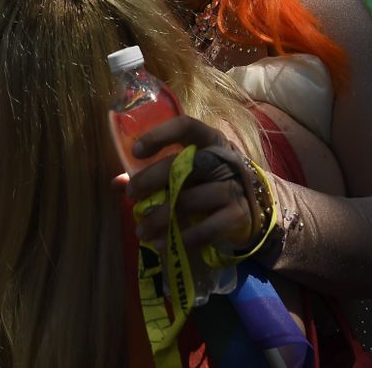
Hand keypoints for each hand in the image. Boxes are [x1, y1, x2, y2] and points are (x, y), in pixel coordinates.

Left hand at [125, 117, 257, 251]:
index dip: (160, 135)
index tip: (136, 152)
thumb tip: (116, 182)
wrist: (254, 211)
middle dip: (153, 179)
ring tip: (141, 230)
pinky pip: (207, 228)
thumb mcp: (188, 172)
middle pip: (187, 164)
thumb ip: (154, 174)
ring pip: (193, 199)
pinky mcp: (238, 215)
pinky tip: (163, 244)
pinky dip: (182, 238)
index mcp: (210, 141)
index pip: (187, 127)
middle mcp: (225, 160)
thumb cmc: (210, 184)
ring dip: (162, 216)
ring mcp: (234, 187)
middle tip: (131, 194)